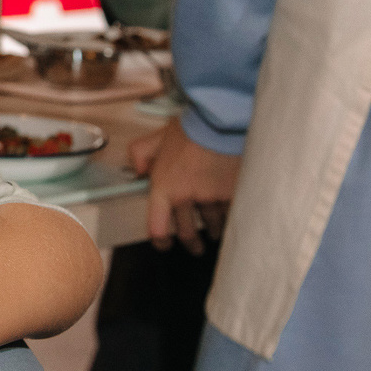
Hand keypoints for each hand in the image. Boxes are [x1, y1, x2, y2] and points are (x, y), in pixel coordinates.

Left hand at [136, 121, 240, 253]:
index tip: (165, 245)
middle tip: (196, 248)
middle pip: (187, 233)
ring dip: (214, 231)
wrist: (218, 121)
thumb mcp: (155, 139)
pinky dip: (230, 218)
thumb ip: (140, 155)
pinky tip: (232, 218)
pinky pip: (230, 214)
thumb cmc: (188, 128)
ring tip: (216, 233)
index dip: (161, 242)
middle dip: (192, 244)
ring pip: (212, 224)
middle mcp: (185, 198)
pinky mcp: (232, 195)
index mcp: (164, 188)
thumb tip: (138, 171)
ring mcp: (210, 199)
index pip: (158, 228)